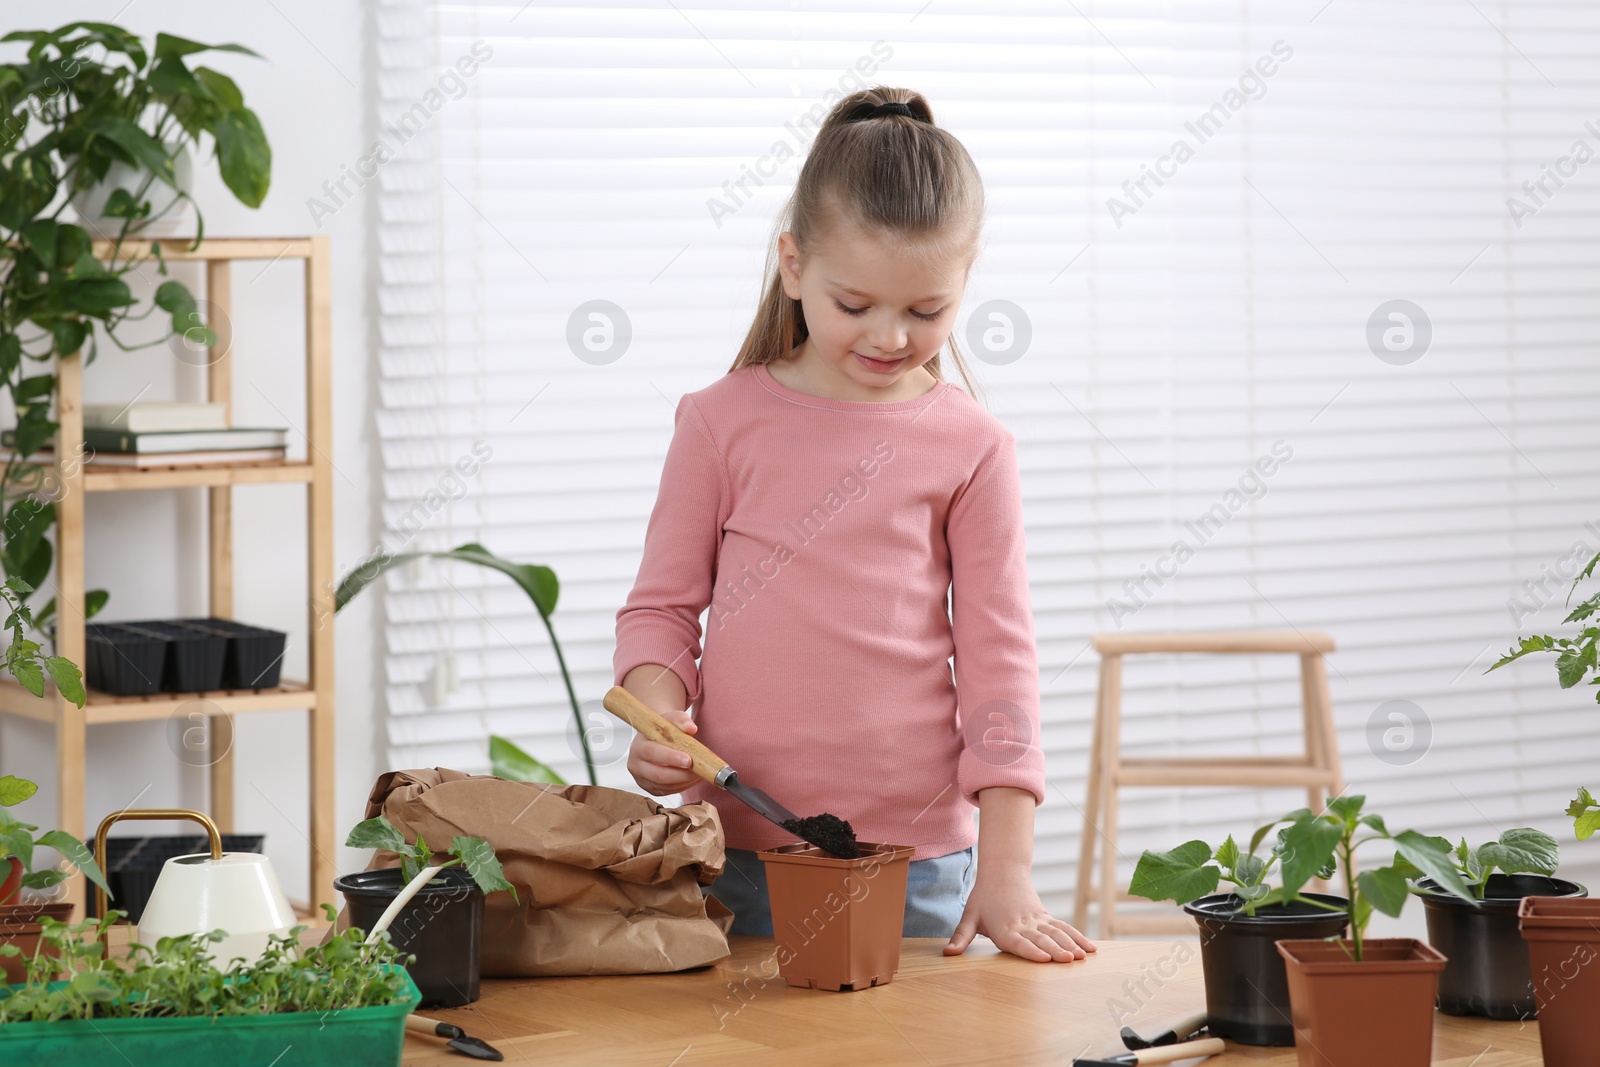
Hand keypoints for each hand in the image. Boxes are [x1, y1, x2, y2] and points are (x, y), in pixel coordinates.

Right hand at [627, 706, 702, 795]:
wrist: (655, 739)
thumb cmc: (663, 730)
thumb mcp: (671, 719)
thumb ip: (681, 720)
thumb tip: (691, 728)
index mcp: (638, 746)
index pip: (651, 753)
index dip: (670, 757)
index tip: (688, 759)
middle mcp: (636, 764)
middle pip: (658, 774)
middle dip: (681, 774)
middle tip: (699, 770)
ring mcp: (642, 779)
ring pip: (665, 786)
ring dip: (685, 781)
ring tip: (701, 773)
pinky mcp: (650, 788)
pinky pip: (668, 791)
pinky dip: (684, 786)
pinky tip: (694, 778)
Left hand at [944, 864, 1096, 962]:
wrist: (1001, 872)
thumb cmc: (983, 898)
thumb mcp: (969, 916)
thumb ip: (961, 937)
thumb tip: (948, 953)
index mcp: (1004, 928)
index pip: (1018, 942)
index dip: (1031, 951)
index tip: (1044, 958)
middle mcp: (1023, 924)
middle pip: (1041, 938)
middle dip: (1056, 950)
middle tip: (1069, 960)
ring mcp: (1037, 920)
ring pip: (1056, 932)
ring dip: (1071, 944)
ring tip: (1083, 956)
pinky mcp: (1045, 917)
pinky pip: (1064, 927)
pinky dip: (1077, 937)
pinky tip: (1090, 948)